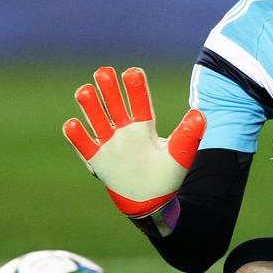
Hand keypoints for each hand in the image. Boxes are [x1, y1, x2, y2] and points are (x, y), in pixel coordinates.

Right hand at [63, 66, 204, 235]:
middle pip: (115, 106)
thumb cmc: (166, 177)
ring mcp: (109, 144)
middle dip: (108, 89)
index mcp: (145, 128)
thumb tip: (200, 114)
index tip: (133, 72)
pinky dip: (78, 136)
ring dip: (90, 106)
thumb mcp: (179, 155)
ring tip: (84, 90)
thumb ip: (187, 134)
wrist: (150, 201)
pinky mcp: (97, 160)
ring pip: (97, 120)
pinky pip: (84, 146)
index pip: (140, 103)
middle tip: (103, 71)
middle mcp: (125, 132)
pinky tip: (73, 124)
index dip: (135, 88)